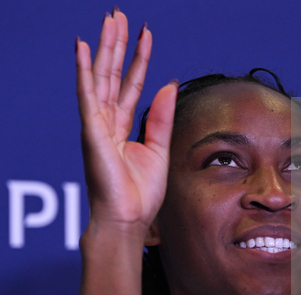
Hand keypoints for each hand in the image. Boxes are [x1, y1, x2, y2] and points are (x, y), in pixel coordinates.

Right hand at [76, 9, 176, 232]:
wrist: (128, 218)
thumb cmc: (140, 192)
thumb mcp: (158, 148)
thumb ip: (161, 117)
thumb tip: (168, 84)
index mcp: (123, 126)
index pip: (132, 84)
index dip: (139, 59)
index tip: (146, 34)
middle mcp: (107, 121)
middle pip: (113, 74)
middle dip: (118, 44)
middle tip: (120, 15)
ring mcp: (97, 125)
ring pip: (101, 77)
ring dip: (105, 47)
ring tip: (110, 20)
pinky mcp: (92, 132)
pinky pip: (88, 96)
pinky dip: (83, 71)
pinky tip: (82, 48)